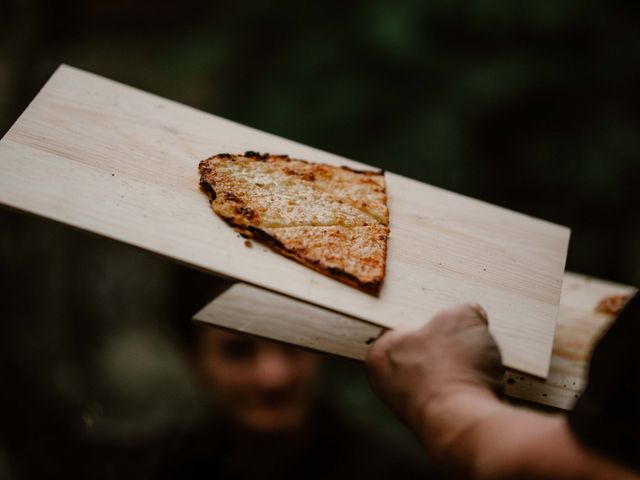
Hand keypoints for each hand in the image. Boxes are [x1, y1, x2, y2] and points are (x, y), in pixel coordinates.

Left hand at [366, 303, 503, 430]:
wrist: (467, 422)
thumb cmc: (453, 369)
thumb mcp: (462, 317)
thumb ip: (463, 311)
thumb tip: (472, 315)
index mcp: (381, 352)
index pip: (405, 327)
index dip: (432, 320)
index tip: (449, 321)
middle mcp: (388, 383)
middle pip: (426, 352)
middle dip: (449, 347)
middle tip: (466, 343)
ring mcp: (411, 408)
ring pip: (443, 377)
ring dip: (463, 371)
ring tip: (478, 367)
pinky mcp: (437, 425)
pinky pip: (457, 398)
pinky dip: (470, 392)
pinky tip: (482, 388)